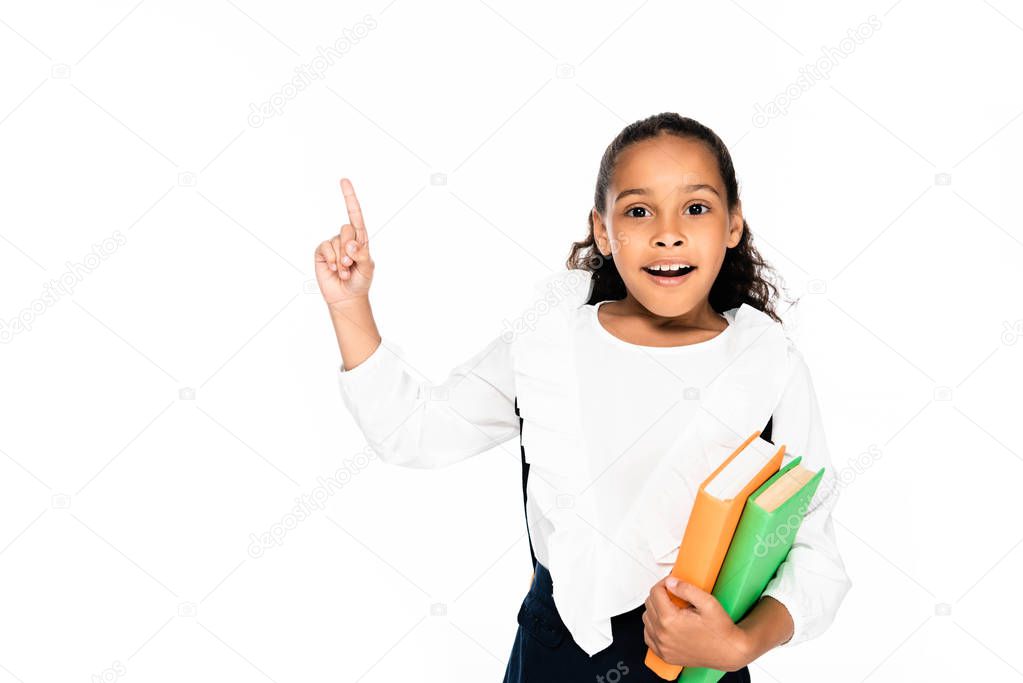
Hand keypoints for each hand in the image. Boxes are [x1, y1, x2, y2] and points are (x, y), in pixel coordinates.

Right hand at [314, 178, 374, 308]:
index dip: (349, 198)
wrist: (346, 297)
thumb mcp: (367, 268)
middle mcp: (346, 239)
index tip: (344, 181)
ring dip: (341, 260)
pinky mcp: (322, 252)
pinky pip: (325, 248)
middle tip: (351, 265)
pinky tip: (333, 269)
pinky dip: (331, 260)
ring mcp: (333, 245)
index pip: (355, 215)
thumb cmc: (360, 281)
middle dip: (349, 249)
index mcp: (360, 239)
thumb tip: (352, 244)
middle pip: (346, 229)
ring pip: (336, 242)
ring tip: (344, 272)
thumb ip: (362, 254)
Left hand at [643, 575, 750, 671]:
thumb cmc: (721, 630)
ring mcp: (662, 647)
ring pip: (646, 620)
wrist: (729, 652)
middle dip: (659, 595)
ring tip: (671, 608)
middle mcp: (663, 635)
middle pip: (649, 604)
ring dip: (655, 610)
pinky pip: (648, 636)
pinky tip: (666, 623)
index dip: (663, 583)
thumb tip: (670, 582)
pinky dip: (653, 627)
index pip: (655, 593)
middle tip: (673, 594)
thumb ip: (686, 589)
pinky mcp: (665, 655)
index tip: (671, 583)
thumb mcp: (707, 602)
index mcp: (670, 620)